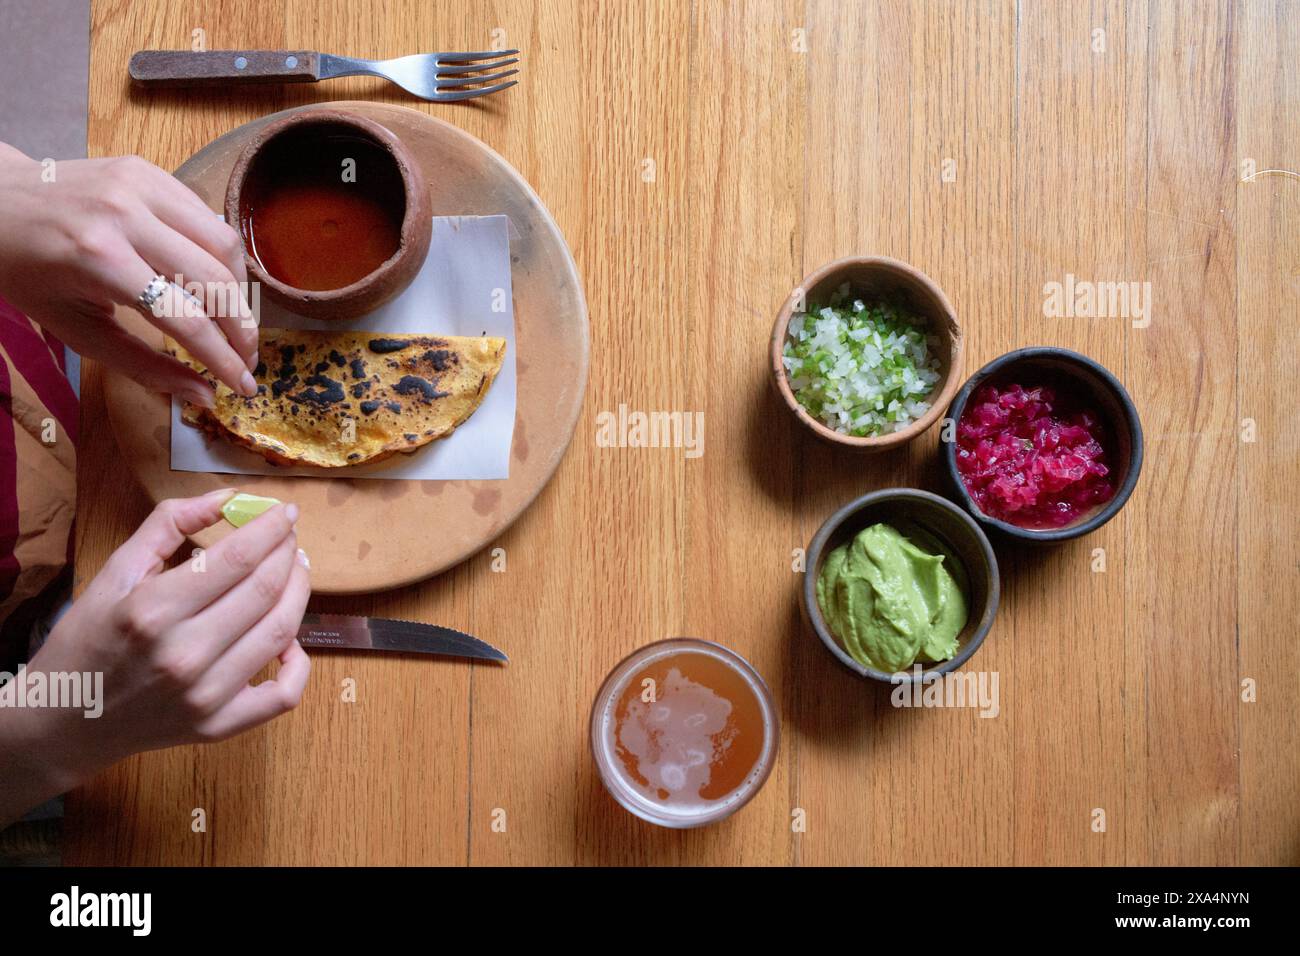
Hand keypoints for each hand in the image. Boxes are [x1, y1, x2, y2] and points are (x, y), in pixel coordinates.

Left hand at [0, 144, 258, 404]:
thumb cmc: (27, 274)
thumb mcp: (77, 330)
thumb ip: (144, 365)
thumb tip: (205, 396)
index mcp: (100, 261)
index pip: (187, 319)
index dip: (222, 359)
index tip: (244, 388)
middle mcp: (126, 215)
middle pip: (216, 281)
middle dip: (242, 329)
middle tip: (247, 359)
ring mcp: (141, 185)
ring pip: (224, 243)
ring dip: (238, 290)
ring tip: (233, 321)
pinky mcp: (149, 170)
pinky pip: (206, 216)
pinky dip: (218, 255)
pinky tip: (211, 279)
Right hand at [0, 491, 310, 824]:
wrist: (62, 723)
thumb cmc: (88, 639)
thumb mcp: (115, 572)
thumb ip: (168, 524)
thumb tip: (227, 498)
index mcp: (153, 610)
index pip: (238, 558)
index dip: (271, 529)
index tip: (285, 512)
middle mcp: (183, 654)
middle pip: (265, 590)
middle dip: (287, 553)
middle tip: (289, 537)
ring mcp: (205, 696)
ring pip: (281, 632)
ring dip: (299, 592)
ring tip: (295, 570)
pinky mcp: (218, 726)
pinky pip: (284, 696)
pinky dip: (299, 663)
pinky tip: (290, 639)